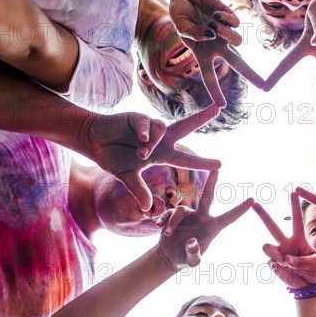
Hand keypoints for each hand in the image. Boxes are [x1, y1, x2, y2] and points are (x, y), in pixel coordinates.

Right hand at [84, 104, 221, 211]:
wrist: (94, 141)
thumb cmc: (113, 157)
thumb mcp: (127, 177)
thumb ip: (139, 190)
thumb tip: (146, 208)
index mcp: (162, 154)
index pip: (186, 159)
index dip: (203, 162)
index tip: (221, 164)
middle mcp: (161, 139)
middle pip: (186, 126)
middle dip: (202, 117)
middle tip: (218, 108)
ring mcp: (150, 127)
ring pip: (163, 130)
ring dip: (154, 143)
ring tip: (141, 155)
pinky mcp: (138, 117)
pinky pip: (147, 123)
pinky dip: (145, 130)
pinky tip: (140, 136)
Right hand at [156, 170, 252, 271]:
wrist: (168, 257)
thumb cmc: (185, 259)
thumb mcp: (191, 261)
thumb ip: (194, 254)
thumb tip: (192, 242)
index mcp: (212, 227)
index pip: (229, 217)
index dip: (240, 209)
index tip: (252, 200)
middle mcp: (202, 217)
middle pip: (207, 196)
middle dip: (212, 182)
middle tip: (217, 169)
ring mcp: (188, 215)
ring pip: (180, 210)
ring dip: (172, 222)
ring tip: (166, 234)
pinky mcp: (174, 215)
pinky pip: (169, 213)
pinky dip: (164, 220)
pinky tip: (159, 229)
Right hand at [170, 0, 263, 106]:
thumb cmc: (182, 16)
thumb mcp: (180, 26)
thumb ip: (193, 33)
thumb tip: (212, 33)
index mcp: (204, 55)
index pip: (210, 78)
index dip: (215, 92)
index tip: (222, 106)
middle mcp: (218, 48)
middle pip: (239, 64)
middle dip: (252, 75)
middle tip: (264, 87)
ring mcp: (226, 34)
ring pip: (238, 41)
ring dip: (225, 33)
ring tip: (212, 23)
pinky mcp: (231, 19)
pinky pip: (235, 23)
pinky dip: (223, 18)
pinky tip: (214, 13)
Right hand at [252, 193, 315, 288]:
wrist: (308, 286)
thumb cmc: (314, 270)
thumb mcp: (314, 263)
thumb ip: (301, 260)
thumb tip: (285, 259)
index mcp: (299, 238)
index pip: (296, 219)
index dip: (294, 206)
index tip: (293, 192)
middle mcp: (286, 243)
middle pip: (272, 226)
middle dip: (263, 214)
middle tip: (254, 203)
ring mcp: (278, 254)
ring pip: (267, 246)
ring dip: (273, 253)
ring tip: (284, 261)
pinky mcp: (274, 266)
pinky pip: (271, 263)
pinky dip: (278, 268)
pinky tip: (282, 269)